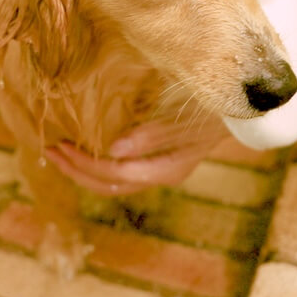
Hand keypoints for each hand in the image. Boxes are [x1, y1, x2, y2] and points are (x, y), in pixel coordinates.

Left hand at [44, 118, 224, 195]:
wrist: (246, 113)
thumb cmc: (216, 111)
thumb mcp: (188, 120)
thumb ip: (154, 134)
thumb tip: (115, 149)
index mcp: (168, 169)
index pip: (116, 173)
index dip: (85, 163)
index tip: (61, 145)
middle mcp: (161, 175)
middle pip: (110, 186)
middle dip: (76, 171)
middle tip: (50, 150)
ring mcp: (160, 171)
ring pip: (113, 184)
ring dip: (83, 172)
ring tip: (58, 155)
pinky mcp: (158, 161)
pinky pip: (121, 173)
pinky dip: (98, 167)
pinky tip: (83, 152)